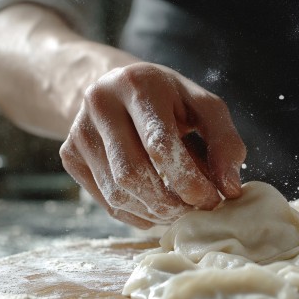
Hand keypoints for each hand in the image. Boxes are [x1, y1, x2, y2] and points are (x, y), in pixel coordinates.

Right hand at [60, 62, 245, 228]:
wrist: (115, 87)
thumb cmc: (169, 100)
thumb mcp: (204, 106)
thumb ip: (225, 142)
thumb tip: (229, 188)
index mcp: (137, 84)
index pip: (159, 145)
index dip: (188, 180)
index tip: (211, 200)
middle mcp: (100, 103)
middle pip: (132, 174)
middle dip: (170, 203)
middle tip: (196, 211)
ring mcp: (78, 131)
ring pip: (118, 194)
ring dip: (155, 213)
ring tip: (179, 209)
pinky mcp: (68, 155)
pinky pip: (106, 202)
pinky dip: (138, 214)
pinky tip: (157, 206)